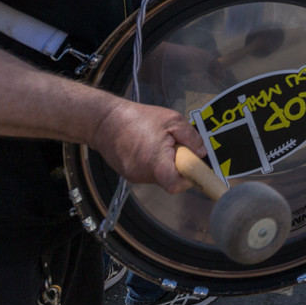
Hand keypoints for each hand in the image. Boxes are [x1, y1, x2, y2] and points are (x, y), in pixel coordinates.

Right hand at [90, 100, 205, 194]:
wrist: (103, 121)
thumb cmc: (135, 118)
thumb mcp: (172, 120)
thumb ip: (191, 137)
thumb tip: (202, 152)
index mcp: (155, 161)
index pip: (177, 185)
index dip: (189, 178)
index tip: (194, 166)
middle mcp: (144, 174)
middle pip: (171, 179)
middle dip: (178, 165)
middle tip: (175, 147)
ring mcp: (135, 176)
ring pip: (160, 175)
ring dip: (165, 163)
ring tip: (158, 143)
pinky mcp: (129, 174)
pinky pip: (149, 172)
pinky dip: (153, 162)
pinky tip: (147, 146)